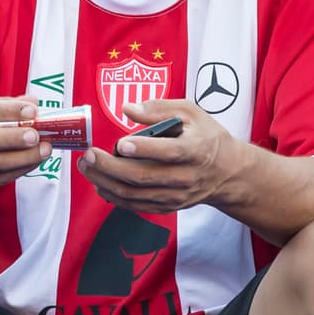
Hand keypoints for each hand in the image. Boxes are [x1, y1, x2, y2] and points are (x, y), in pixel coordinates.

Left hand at [78, 99, 242, 213]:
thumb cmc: (207, 137)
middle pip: (143, 177)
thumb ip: (160, 108)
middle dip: (110, 166)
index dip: (145, 149)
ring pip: (135, 194)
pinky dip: (114, 195)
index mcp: (196, 150)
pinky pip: (135, 205)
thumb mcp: (192, 113)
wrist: (227, 172)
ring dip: (105, 181)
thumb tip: (128, 108)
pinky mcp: (168, 206)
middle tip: (88, 154)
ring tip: (87, 166)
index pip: (169, 152)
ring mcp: (176, 195)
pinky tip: (99, 182)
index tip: (122, 143)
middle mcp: (186, 177)